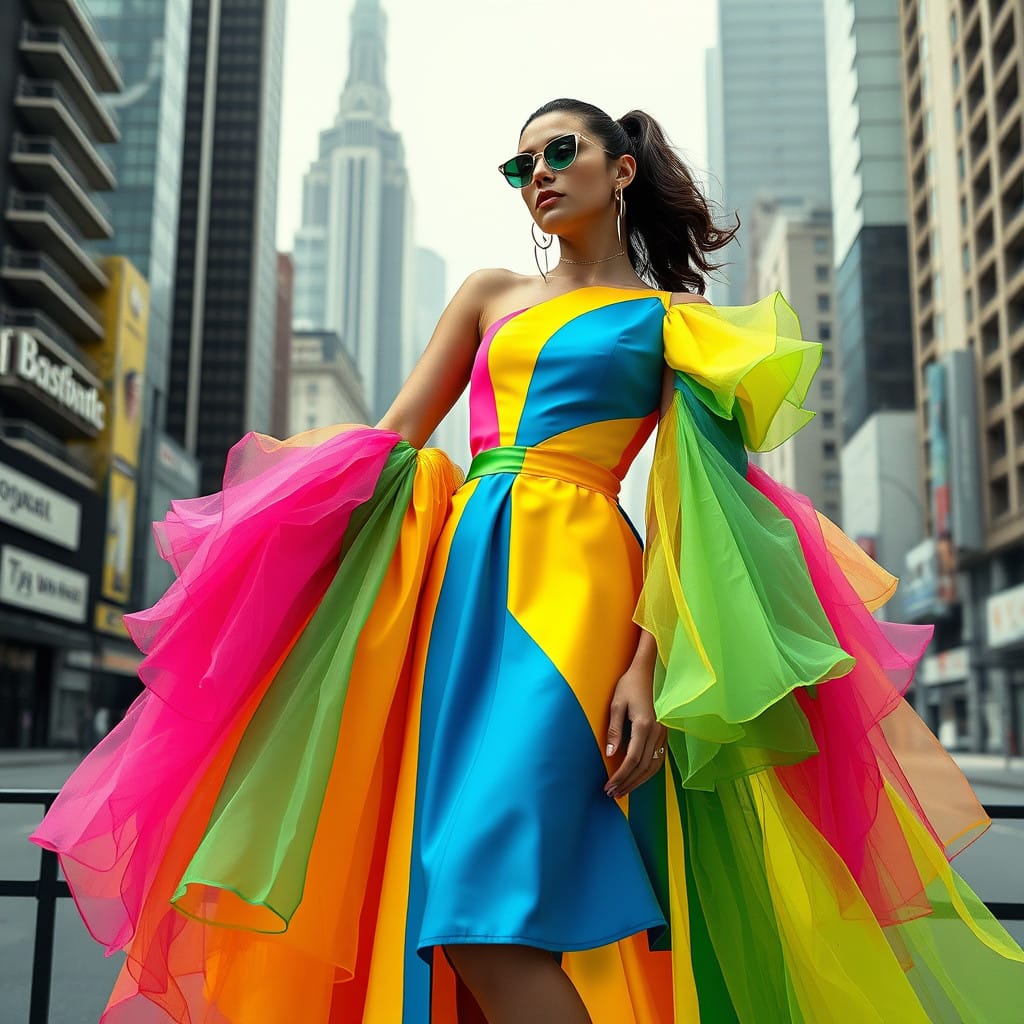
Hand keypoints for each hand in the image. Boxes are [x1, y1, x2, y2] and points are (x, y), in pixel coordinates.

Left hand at [603, 663, 666, 798]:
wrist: (649, 671)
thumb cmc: (629, 685)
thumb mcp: (616, 704)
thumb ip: (614, 730)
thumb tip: (610, 755)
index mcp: (644, 725)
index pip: (632, 760)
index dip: (620, 776)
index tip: (608, 786)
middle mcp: (657, 732)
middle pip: (643, 767)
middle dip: (628, 783)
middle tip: (613, 794)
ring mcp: (664, 733)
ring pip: (654, 766)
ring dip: (638, 781)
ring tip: (623, 791)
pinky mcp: (665, 733)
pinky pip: (658, 759)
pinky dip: (648, 772)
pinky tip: (637, 778)